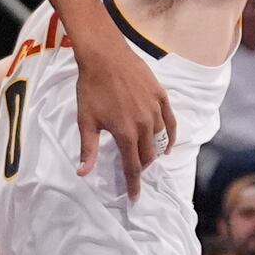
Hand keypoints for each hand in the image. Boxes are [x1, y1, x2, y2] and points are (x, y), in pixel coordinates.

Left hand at [73, 39, 176, 198]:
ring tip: (147, 158)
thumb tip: (83, 173)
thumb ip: (88, 149)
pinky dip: (171, 135)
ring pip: (161, 140)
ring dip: (155, 152)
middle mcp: (145, 124)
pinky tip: (168, 143)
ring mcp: (155, 109)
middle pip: (149, 155)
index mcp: (125, 133)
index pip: (133, 167)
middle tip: (134, 171)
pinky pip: (171, 121)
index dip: (134, 185)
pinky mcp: (161, 96)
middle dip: (142, 167)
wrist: (104, 56)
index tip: (134, 198)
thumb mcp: (85, 120)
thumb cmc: (91, 88)